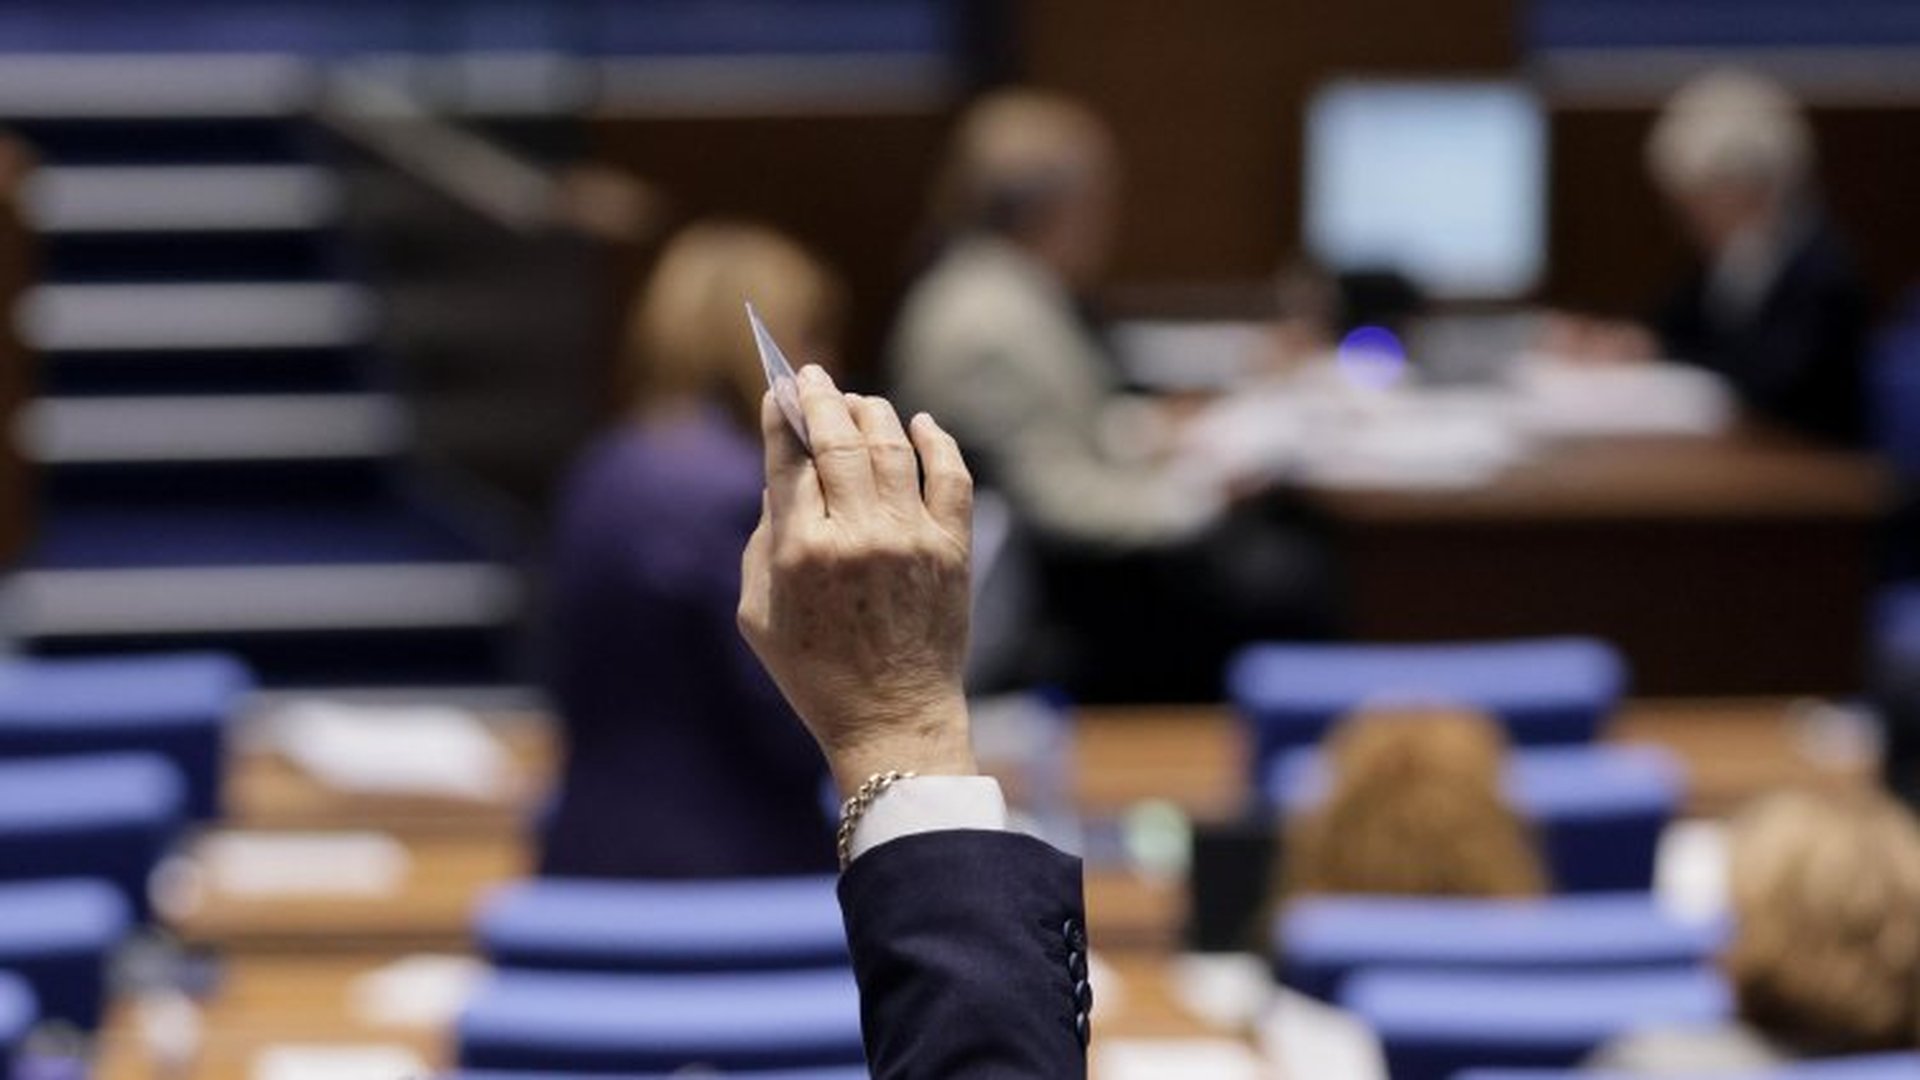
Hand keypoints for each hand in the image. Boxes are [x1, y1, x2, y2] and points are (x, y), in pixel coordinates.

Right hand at [738, 365, 977, 796]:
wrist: (893, 719)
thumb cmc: (815, 674)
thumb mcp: (758, 614)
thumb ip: (764, 541)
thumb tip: (784, 478)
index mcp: (800, 552)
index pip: (788, 459)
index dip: (783, 416)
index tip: (781, 389)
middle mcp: (857, 536)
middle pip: (838, 440)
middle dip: (823, 398)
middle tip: (815, 376)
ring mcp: (910, 539)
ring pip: (892, 447)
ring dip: (873, 413)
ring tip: (860, 402)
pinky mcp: (952, 550)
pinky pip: (950, 477)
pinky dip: (936, 443)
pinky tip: (922, 425)